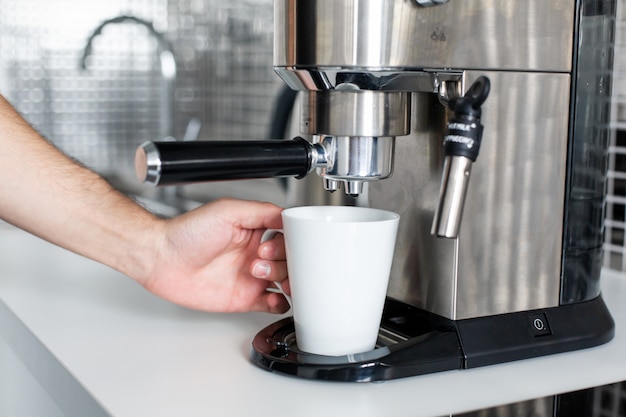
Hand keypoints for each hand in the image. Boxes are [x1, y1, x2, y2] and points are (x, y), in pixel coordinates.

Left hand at [139, 198, 289, 312]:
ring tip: (261, 275)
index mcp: (255, 231)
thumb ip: (261, 211)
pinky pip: (273, 304)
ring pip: (287, 281)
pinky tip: (272, 297)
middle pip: (291, 259)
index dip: (289, 240)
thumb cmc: (187, 233)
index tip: (276, 242)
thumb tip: (286, 215)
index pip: (288, 235)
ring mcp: (251, 277)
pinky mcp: (245, 298)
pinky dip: (280, 303)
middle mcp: (255, 253)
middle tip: (261, 260)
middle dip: (285, 261)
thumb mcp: (227, 211)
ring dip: (285, 280)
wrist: (161, 259)